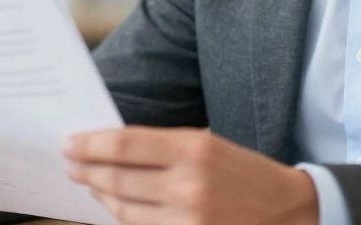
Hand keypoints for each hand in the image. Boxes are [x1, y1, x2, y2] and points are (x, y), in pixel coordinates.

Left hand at [64, 127, 317, 224]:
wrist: (290, 211)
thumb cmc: (246, 173)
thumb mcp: (209, 145)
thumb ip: (163, 147)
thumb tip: (111, 148)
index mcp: (194, 148)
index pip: (124, 145)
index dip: (90, 144)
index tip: (70, 143)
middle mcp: (188, 184)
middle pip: (117, 178)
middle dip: (87, 170)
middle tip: (70, 164)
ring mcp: (188, 218)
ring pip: (124, 209)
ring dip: (101, 196)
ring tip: (91, 184)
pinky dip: (124, 217)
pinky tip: (116, 207)